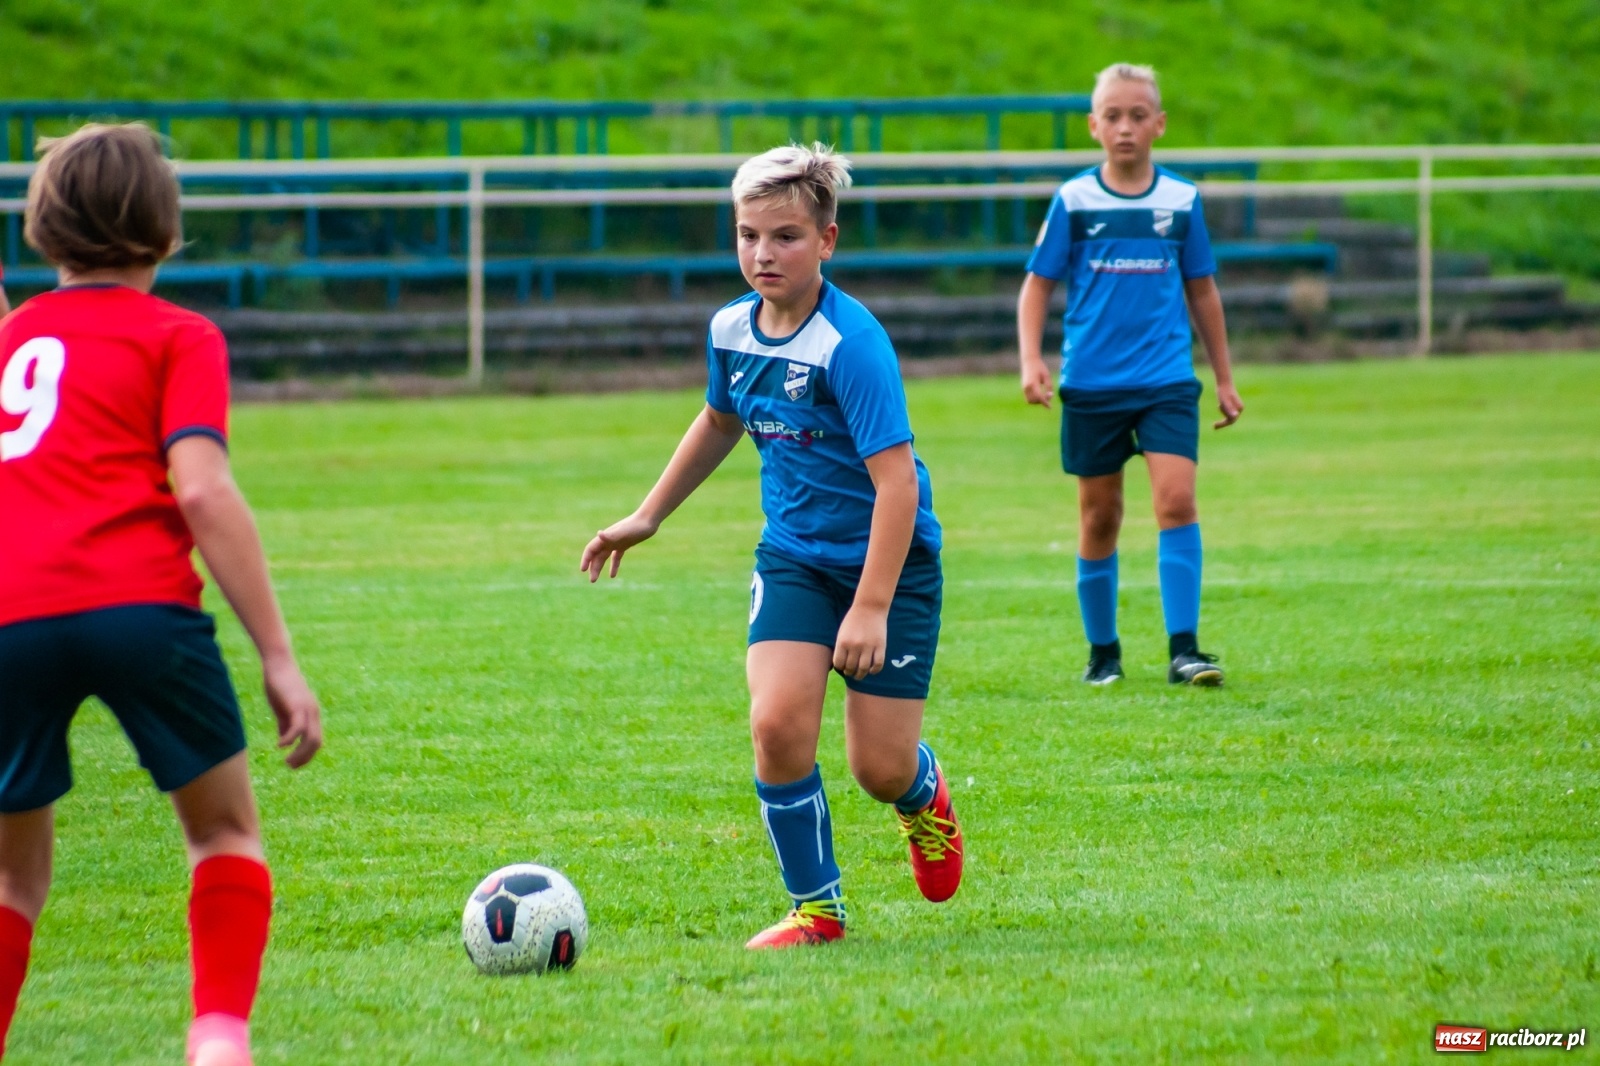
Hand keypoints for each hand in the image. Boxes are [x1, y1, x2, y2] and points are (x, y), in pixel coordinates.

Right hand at [263, 654, 321, 768]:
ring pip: (311, 738)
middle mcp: (313, 713)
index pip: (316, 741)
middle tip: (289, 767)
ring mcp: (307, 709)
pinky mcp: (297, 705)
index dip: (307, 756)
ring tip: (286, 762)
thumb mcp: (283, 709)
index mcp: (311, 715)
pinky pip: (298, 727)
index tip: (293, 765)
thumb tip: (285, 741)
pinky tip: (280, 745)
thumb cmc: (279, 685)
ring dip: (299, 753)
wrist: (277, 665)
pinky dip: (290, 739)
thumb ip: (285, 724)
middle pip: (316, 743)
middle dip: (304, 759)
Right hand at [580, 512, 659, 581]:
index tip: (583, 570)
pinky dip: (613, 565)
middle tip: (592, 581)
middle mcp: (609, 540)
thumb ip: (611, 535)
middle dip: (593, 568)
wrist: (649, 520)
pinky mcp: (625, 545)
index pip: (591, 549)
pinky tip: (612, 576)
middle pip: (596, 556)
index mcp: (606, 537)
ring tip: (596, 579)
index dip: (586, 559)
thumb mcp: (624, 532)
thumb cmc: (636, 526)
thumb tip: (599, 534)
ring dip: (599, 567)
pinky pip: (616, 557)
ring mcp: (616, 542)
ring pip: (604, 557)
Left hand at [833, 603, 887, 679]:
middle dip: (850, 672)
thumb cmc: (853, 620)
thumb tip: (840, 665)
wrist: (870, 607)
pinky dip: (874, 670)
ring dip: (861, 674)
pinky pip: (878, 664)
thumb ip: (840, 648)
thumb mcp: (842, 632)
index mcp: (842, 642)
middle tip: (851, 672)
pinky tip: (872, 669)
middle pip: (851, 668)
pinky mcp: (880, 646)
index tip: (843, 667)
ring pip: (863, 669)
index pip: (839, 664)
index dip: (840, 668)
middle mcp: (855, 646)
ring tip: (860, 674)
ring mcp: (868, 647)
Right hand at [1020, 357, 1053, 407]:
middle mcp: (1027, 387)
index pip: (1039, 397)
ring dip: (1037, 401)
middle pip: (1034, 401)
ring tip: (1044, 395)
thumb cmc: (1040, 367)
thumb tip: (1050, 396)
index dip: (1045, 403)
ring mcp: (1024, 388)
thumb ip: (1049, 386)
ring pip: (1030, 401)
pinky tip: (1039, 394)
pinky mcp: (1023, 388)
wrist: (1029, 361)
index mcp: (1033, 383)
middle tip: (1048, 395)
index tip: (1050, 407)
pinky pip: (1028, 398)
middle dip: (1041, 401)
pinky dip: (1033, 399)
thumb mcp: (1047, 376)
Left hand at [1214, 381, 1243, 428]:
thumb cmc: (1223, 392)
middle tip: (1214, 426)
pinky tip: (1220, 403)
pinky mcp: (1233, 404)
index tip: (1214, 426)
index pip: (1231, 421)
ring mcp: (1237, 406)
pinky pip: (1227, 411)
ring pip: (1228, 415)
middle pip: (1231, 419)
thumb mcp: (1224, 401)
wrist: (1224, 382)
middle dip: (1223, 421)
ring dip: (1222, 411)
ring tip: (1220, 402)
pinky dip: (1222, 409)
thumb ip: (1229, 409)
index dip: (1223, 424)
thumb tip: (1235, 416)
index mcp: (1239, 408)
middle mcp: (1240, 408)